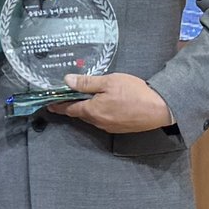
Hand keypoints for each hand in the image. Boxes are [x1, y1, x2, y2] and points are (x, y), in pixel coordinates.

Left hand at [48, 72, 173, 133]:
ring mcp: (109, 127)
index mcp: (92, 110)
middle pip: (80, 114)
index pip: (69, 109)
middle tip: (65, 97)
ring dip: (86, 109)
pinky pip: (102, 120)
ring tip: (84, 99)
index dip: (58, 105)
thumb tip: (66, 81)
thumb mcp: (109, 81)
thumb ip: (87, 83)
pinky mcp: (119, 128)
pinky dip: (98, 112)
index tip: (49, 104)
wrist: (159, 108)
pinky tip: (103, 104)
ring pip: (92, 117)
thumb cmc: (134, 92)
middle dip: (71, 106)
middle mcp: (98, 122)